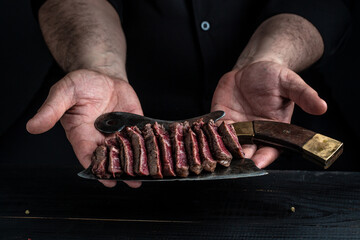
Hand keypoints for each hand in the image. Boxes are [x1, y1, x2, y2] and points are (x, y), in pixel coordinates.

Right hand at [26, 69, 142, 187]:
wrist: (100, 74)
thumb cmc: (79, 84)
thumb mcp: (64, 93)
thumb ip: (51, 110)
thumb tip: (32, 126)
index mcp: (82, 135)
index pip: (89, 157)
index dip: (98, 169)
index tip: (108, 181)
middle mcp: (100, 138)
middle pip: (110, 158)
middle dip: (120, 170)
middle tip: (133, 182)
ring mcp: (119, 131)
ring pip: (127, 151)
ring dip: (136, 161)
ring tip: (147, 173)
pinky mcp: (134, 123)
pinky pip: (141, 135)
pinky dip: (148, 143)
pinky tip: (157, 151)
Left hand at [211, 61, 326, 167]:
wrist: (254, 67)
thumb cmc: (275, 76)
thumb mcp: (290, 83)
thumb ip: (304, 95)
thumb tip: (322, 106)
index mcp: (273, 130)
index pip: (269, 149)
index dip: (264, 157)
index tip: (257, 163)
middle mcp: (253, 132)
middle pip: (246, 150)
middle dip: (238, 158)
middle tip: (231, 164)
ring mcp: (236, 126)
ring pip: (227, 144)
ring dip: (220, 150)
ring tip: (214, 156)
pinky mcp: (221, 118)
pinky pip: (213, 129)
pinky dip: (207, 134)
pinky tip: (201, 138)